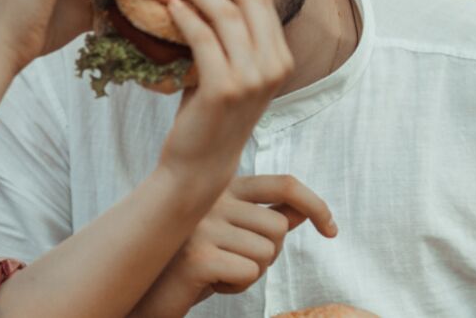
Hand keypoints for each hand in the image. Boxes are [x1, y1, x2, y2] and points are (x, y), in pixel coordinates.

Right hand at [130, 175, 336, 317]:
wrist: (143, 290)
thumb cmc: (189, 265)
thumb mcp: (228, 236)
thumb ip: (261, 219)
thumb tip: (303, 211)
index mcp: (220, 186)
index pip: (283, 185)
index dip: (316, 205)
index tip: (331, 230)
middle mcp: (211, 197)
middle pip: (280, 227)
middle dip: (268, 255)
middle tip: (233, 262)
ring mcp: (202, 224)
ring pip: (267, 253)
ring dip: (250, 273)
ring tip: (216, 271)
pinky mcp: (197, 255)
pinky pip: (249, 272)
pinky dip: (236, 286)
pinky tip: (208, 283)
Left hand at [158, 0, 293, 178]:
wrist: (200, 162)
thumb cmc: (211, 112)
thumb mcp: (233, 69)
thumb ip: (236, 36)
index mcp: (282, 58)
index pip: (262, 0)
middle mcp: (275, 66)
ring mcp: (252, 79)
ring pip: (225, 14)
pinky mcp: (224, 89)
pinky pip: (202, 37)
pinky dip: (184, 15)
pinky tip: (168, 4)